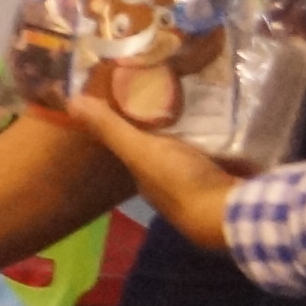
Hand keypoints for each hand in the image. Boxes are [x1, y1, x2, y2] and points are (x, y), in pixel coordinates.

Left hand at [65, 97, 241, 251]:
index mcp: (148, 179)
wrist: (230, 213)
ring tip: (207, 98)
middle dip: (172, 128)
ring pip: (198, 155)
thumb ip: (111, 128)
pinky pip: (226, 157)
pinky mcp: (231, 182)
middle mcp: (172, 187)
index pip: (137, 149)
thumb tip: (72, 101)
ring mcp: (203, 187)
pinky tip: (234, 120)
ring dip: (201, 134)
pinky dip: (227, 142)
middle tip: (179, 92)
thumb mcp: (140, 151)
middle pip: (169, 151)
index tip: (140, 97)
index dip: (136, 128)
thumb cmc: (180, 182)